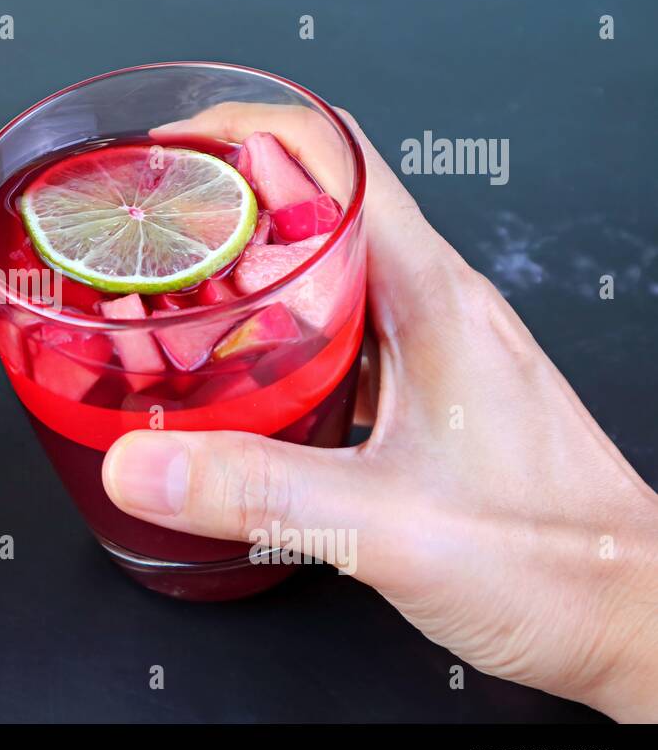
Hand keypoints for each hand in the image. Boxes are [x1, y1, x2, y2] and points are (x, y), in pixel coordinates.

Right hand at [102, 103, 657, 720]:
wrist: (632, 617)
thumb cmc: (554, 563)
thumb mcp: (386, 525)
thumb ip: (256, 490)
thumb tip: (141, 461)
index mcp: (431, 298)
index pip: (339, 157)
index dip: (249, 132)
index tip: (177, 144)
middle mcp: (434, 308)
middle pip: (320, 209)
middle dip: (227, 205)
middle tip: (155, 233)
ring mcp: (434, 351)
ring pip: (328, 276)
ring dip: (250, 276)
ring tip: (176, 300)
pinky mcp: (428, 398)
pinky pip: (339, 337)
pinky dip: (277, 340)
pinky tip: (239, 385)